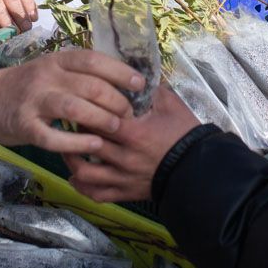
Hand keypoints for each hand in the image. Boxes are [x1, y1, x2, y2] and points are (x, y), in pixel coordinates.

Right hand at [0, 50, 142, 153]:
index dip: (120, 71)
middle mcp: (46, 77)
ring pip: (73, 107)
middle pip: (88, 85)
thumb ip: (81, 75)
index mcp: (57, 61)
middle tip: (130, 113)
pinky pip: (53, 136)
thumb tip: (124, 83)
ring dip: (100, 118)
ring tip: (117, 128)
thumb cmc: (32, 87)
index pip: (93, 60)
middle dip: (115, 100)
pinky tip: (94, 146)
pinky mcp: (24, 125)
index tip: (140, 84)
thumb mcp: (54, 71)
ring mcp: (33, 101)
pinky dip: (76, 142)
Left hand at [65, 86, 201, 201]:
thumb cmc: (186, 135)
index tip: (82, 102)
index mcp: (133, 133)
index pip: (97, 119)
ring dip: (71, 160)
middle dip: (75, 131)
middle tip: (72, 121)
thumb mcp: (171, 105)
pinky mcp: (126, 193)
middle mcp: (123, 157)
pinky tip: (76, 177)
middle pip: (86, 143)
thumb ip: (151, 89)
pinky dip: (82, 186)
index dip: (86, 109)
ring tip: (67, 148)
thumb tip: (136, 74)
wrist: (200, 168)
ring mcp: (123, 177)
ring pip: (85, 172)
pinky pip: (97, 194)